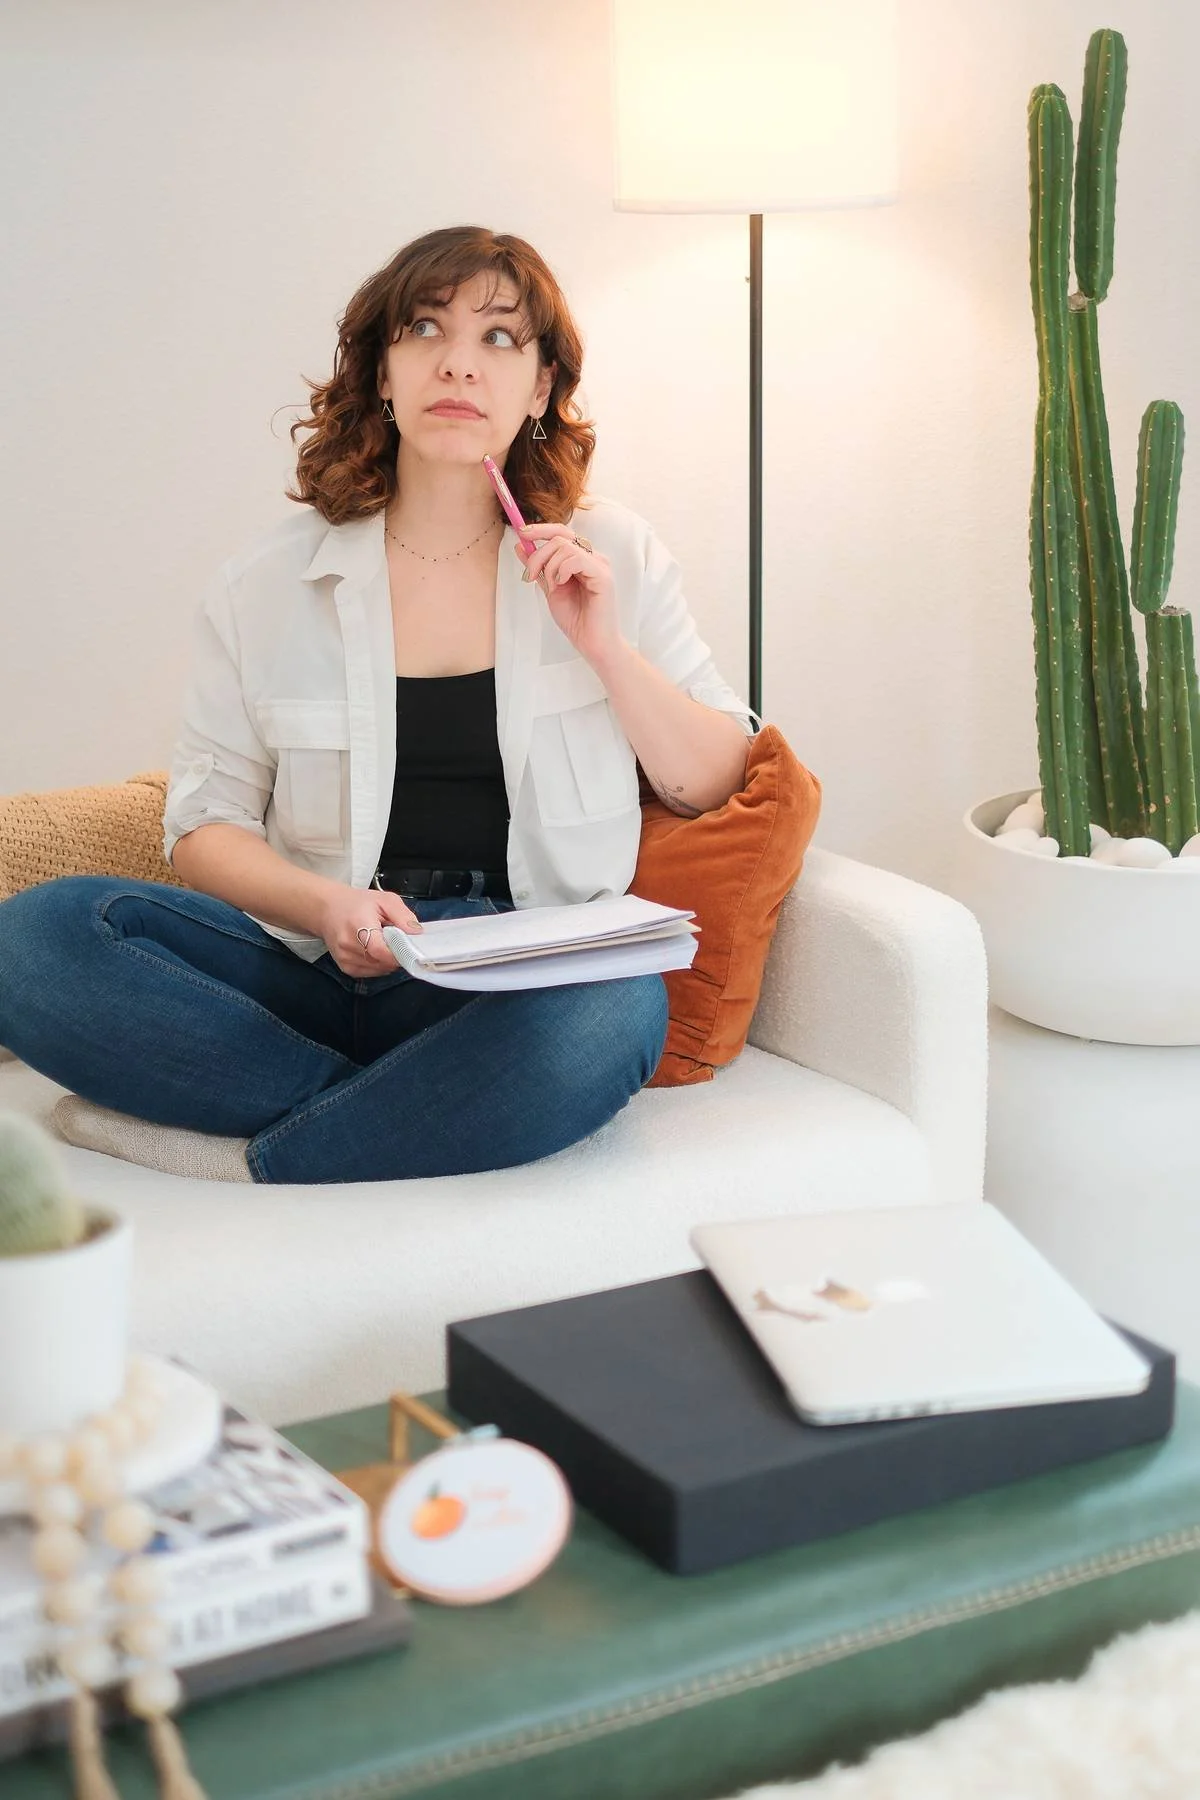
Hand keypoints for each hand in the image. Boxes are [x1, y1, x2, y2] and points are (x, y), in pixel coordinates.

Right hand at [313, 884, 421, 977]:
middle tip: (396, 940)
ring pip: (379, 969)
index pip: (380, 950)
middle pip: (382, 962)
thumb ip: (402, 915)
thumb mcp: (384, 900)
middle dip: (395, 954)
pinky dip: (379, 964)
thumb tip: (417, 933)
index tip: (409, 948)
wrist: (327, 909)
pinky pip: (371, 973)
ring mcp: (345, 959)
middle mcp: (348, 945)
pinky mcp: (346, 968)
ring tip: (382, 942)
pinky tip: (375, 951)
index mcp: (358, 925)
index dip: (398, 953)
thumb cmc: (356, 904)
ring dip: (387, 960)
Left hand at [515, 525, 622, 668]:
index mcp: (581, 559)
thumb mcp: (549, 589)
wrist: (591, 642)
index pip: (561, 533)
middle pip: (560, 536)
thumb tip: (520, 546)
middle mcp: (592, 558)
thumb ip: (538, 568)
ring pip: (565, 546)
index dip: (540, 529)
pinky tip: (562, 584)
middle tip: (529, 575)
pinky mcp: (603, 575)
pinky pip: (577, 558)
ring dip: (549, 566)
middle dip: (538, 554)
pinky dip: (562, 570)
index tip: (521, 532)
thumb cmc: (576, 619)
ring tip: (552, 586)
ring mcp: (599, 565)